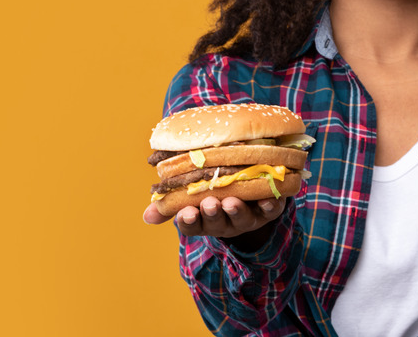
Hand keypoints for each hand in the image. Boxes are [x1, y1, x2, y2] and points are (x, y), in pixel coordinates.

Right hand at [142, 196, 285, 237]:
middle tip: (209, 204)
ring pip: (241, 218)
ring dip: (236, 211)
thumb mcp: (191, 198)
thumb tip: (146, 216)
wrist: (250, 194)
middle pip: (217, 223)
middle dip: (212, 214)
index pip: (191, 225)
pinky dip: (270, 205)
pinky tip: (268, 199)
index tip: (186, 212)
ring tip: (231, 202)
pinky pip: (271, 210)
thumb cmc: (214, 192)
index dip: (189, 221)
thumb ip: (171, 204)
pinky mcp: (269, 209)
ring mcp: (248, 217)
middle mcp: (225, 222)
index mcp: (204, 220)